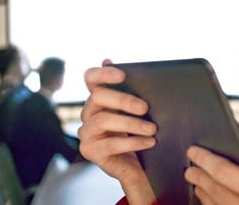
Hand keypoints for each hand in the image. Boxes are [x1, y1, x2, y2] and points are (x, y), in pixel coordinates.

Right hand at [78, 59, 155, 204]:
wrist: (138, 164)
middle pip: (97, 96)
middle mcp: (88, 112)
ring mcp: (86, 132)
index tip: (123, 74)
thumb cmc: (139, 131)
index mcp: (99, 98)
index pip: (91, 78)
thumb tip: (141, 74)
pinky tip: (150, 142)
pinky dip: (133, 142)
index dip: (103, 73)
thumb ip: (136, 92)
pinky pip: (110, 144)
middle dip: (123, 100)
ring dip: (131, 124)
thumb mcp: (139, 111)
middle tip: (145, 107)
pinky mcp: (89, 150)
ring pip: (103, 120)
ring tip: (152, 129)